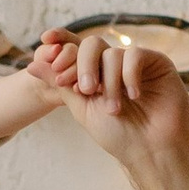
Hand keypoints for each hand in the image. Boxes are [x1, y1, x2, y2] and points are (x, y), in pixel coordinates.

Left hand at [42, 28, 188, 169]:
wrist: (149, 150)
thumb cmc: (118, 135)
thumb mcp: (82, 108)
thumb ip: (61, 84)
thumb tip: (31, 64)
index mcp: (94, 73)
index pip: (75, 48)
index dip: (61, 40)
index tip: (44, 39)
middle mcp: (114, 65)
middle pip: (91, 44)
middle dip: (83, 65)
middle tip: (85, 90)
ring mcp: (136, 63)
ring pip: (112, 53)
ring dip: (109, 82)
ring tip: (114, 108)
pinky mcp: (156, 63)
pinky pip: (135, 55)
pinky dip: (129, 75)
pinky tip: (134, 95)